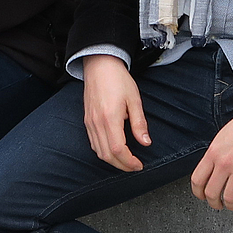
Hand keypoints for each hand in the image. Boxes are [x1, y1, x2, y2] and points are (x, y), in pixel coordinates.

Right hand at [82, 53, 150, 171]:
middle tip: (135, 167)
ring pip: (98, 152)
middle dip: (121, 165)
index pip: (117, 149)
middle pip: (107, 155)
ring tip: (126, 161)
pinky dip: (103, 152)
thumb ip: (139, 123)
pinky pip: (93, 143)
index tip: (139, 165)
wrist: (99, 65)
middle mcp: (97, 123)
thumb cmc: (118, 80)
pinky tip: (113, 151)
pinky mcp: (86, 121)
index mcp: (110, 118)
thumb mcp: (134, 100)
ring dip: (112, 161)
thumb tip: (146, 143)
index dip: (128, 161)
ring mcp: (89, 123)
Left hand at [190, 92, 232, 210]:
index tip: (202, 197)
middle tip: (218, 205)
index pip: (197, 180)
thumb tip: (211, 169)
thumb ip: (215, 154)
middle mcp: (224, 162)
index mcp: (213, 152)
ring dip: (230, 206)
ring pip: (229, 198)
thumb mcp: (222, 137)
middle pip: (211, 193)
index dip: (198, 193)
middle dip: (214, 203)